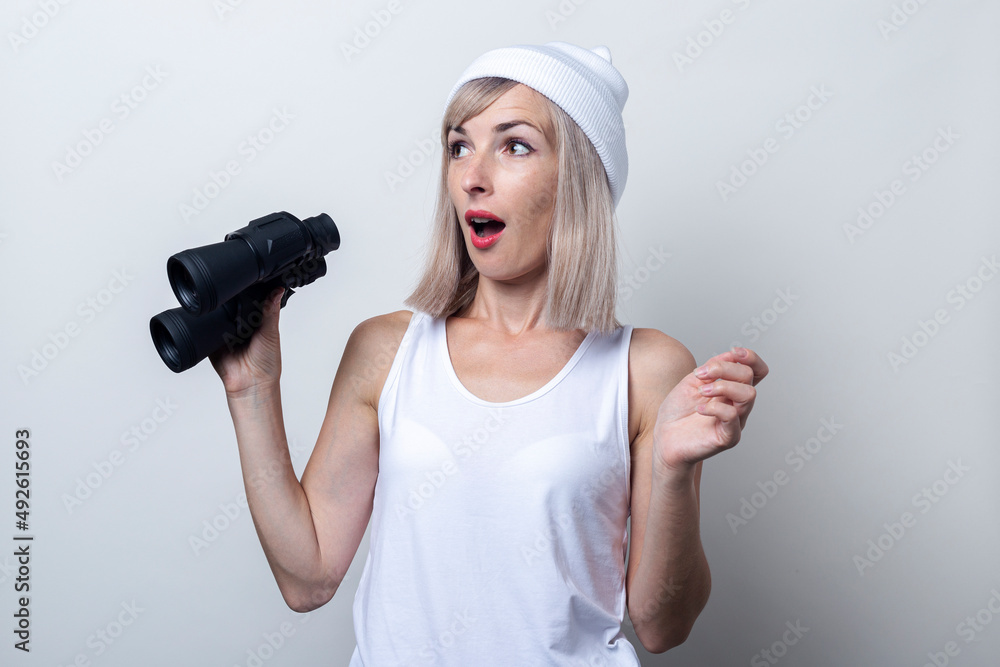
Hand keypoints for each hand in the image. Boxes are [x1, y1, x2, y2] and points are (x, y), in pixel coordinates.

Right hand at [209, 287, 284, 396]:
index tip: (249, 280)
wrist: (251, 383)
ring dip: (220, 312)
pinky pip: (205, 328)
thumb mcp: (271, 332)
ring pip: (219, 314)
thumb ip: (271, 311)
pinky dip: (207, 324)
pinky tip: (213, 322)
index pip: (251, 300)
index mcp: (256, 321)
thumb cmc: (267, 362)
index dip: (250, 290)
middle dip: (232, 301)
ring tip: (227, 315)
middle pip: (233, 305)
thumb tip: (277, 291)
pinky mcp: (212, 340)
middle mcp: (241, 325)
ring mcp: (225, 332)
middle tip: (237, 301)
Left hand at [652, 347, 767, 473]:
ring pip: (748, 395)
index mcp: (731, 390)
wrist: (665, 439)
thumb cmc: (678, 412)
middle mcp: (738, 405)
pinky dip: (714, 407)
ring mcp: (736, 421)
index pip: (756, 371)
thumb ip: (712, 368)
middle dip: (724, 368)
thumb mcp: (693, 381)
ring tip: (702, 391)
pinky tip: (699, 409)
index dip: (751, 358)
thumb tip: (732, 355)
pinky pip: (732, 417)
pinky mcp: (728, 437)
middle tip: (700, 375)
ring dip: (722, 386)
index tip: (733, 352)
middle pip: (749, 377)